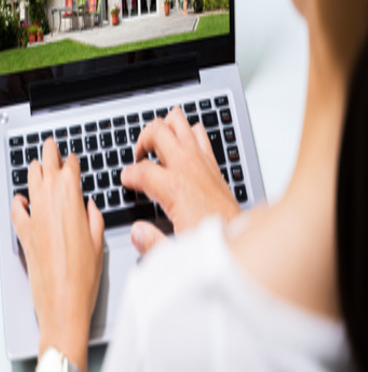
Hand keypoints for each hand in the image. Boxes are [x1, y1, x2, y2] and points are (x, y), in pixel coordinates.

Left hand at [11, 136, 103, 370]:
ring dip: (35, 169)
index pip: (69, 166)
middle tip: (51, 145)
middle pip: (46, 164)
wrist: (62, 301)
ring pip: (30, 179)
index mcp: (71, 197)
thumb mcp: (98, 241)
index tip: (72, 158)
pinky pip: (16, 208)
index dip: (72, 160)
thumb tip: (89, 206)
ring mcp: (33, 214)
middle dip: (50, 152)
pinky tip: (22, 199)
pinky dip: (19, 200)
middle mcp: (48, 200)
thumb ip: (94, 217)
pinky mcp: (22, 230)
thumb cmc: (84, 276)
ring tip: (37, 163)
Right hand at [122, 107, 240, 254]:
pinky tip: (180, 143)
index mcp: (175, 187)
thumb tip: (137, 232)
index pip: (140, 170)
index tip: (126, 182)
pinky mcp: (212, 163)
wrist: (245, 236)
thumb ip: (151, 242)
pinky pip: (198, 133)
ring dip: (164, 127)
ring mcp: (201, 161)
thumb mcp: (177, 248)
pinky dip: (187, 132)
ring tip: (156, 142)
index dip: (127, 175)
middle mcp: (187, 167)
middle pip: (157, 132)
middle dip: (142, 140)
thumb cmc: (216, 240)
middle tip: (139, 156)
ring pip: (178, 123)